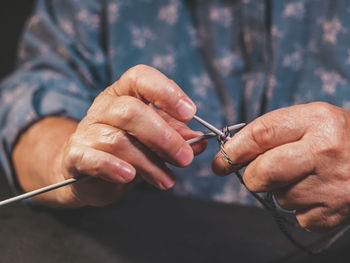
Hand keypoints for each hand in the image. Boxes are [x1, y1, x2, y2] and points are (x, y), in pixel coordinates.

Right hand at [40, 65, 205, 206]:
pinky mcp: (76, 156)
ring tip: (167, 180)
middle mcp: (104, 107)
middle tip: (185, 158)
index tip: (189, 112)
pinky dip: (114, 168)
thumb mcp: (154, 137)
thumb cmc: (126, 147)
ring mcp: (88, 131)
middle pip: (131, 112)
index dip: (166, 91)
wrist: (87, 167)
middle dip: (164, 138)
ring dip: (149, 163)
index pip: (141, 78)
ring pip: (118, 141)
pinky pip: (94, 159)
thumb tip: (200, 141)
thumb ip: (175, 136)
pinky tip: (130, 177)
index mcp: (124, 94)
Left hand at [212, 102, 349, 231]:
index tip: (222, 160)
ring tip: (304, 177)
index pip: (261, 134)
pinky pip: (297, 215)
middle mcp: (325, 151)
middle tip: (257, 174)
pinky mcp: (335, 212)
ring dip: (281, 190)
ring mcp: (333, 185)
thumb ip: (271, 133)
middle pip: (264, 172)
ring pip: (279, 197)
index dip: (234, 149)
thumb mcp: (309, 121)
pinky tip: (316, 192)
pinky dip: (299, 207)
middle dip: (252, 176)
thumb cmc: (337, 137)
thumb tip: (231, 155)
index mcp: (316, 120)